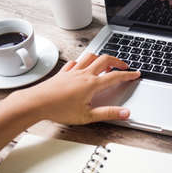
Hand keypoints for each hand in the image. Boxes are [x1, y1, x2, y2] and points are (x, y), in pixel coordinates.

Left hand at [9, 53, 140, 124]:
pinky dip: (82, 61)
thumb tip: (125, 113)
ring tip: (106, 62)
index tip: (135, 73)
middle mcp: (84, 74)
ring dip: (101, 57)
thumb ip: (108, 113)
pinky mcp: (63, 73)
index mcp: (92, 84)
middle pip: (104, 60)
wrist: (36, 102)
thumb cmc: (59, 109)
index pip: (115, 76)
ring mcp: (73, 72)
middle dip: (117, 61)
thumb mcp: (87, 116)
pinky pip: (75, 62)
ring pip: (90, 57)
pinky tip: (82, 66)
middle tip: (123, 65)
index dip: (128, 74)